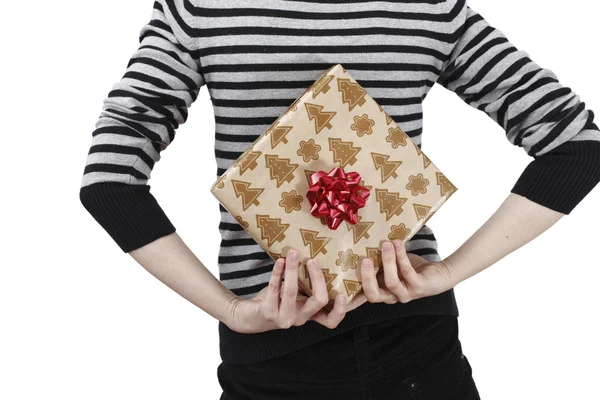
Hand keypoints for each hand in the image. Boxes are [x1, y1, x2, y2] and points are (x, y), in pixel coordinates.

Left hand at [224, 249, 348, 332]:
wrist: (249, 316)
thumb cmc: (277, 301)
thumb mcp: (296, 296)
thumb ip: (307, 286)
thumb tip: (317, 258)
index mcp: (310, 315)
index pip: (332, 320)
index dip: (341, 309)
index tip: (346, 292)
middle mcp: (300, 319)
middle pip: (318, 301)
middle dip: (318, 278)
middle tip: (313, 260)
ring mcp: (284, 318)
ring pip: (292, 292)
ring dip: (293, 269)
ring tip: (293, 253)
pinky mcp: (267, 313)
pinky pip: (274, 288)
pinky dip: (277, 272)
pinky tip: (279, 261)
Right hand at [348, 240, 455, 308]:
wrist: (438, 274)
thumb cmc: (409, 268)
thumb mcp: (389, 265)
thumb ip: (376, 261)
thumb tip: (357, 244)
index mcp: (381, 292)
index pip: (362, 298)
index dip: (349, 300)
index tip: (337, 294)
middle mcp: (391, 297)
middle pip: (373, 295)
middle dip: (367, 278)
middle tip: (364, 260)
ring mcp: (405, 294)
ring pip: (391, 283)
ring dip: (388, 262)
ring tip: (386, 245)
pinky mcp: (419, 288)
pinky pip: (407, 272)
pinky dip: (401, 257)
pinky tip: (398, 244)